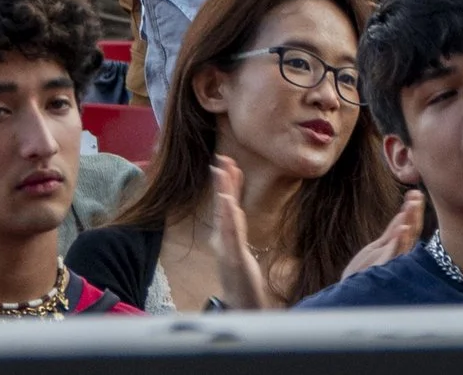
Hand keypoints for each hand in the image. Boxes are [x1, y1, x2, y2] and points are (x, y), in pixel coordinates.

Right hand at [209, 155, 274, 309]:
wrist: (240, 302)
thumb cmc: (238, 276)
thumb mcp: (237, 249)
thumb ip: (234, 229)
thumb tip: (231, 209)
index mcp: (226, 233)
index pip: (225, 203)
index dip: (225, 182)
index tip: (225, 160)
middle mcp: (225, 238)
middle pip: (223, 206)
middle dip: (222, 183)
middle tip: (221, 160)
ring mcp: (228, 248)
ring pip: (226, 217)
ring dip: (223, 195)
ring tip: (223, 175)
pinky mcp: (234, 259)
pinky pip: (231, 236)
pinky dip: (228, 219)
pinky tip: (227, 205)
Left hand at [338, 190, 425, 283]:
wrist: (350, 292)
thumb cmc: (364, 272)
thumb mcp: (378, 247)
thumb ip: (392, 233)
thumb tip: (404, 214)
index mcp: (397, 248)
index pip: (410, 226)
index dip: (414, 210)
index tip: (414, 192)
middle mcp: (399, 255)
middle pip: (412, 231)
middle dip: (415, 212)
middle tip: (417, 194)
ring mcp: (393, 261)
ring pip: (407, 239)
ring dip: (410, 221)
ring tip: (411, 205)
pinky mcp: (384, 268)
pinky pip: (395, 253)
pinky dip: (400, 240)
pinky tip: (403, 227)